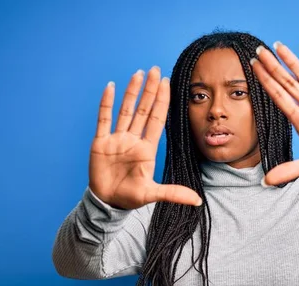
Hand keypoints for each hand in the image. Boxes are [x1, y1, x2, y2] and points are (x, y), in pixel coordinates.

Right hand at [89, 67, 202, 208]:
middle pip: (143, 110)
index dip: (162, 101)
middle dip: (150, 90)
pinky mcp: (100, 142)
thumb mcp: (153, 194)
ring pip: (126, 110)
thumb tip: (197, 201)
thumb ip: (174, 193)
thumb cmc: (130, 197)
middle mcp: (133, 140)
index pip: (156, 119)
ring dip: (132, 92)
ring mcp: (116, 139)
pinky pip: (104, 119)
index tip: (167, 84)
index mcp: (146, 149)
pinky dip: (106, 103)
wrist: (107, 202)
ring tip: (138, 73)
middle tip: (156, 70)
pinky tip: (111, 87)